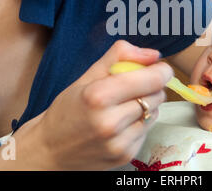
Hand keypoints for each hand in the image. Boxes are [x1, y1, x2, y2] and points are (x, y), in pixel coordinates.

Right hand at [21, 40, 171, 169]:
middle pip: (157, 95)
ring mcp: (118, 143)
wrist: (50, 150)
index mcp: (98, 96)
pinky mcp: (125, 156)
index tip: (158, 68)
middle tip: (133, 87)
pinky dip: (139, 123)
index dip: (161, 71)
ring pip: (154, 113)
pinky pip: (147, 131)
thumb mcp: (88, 76)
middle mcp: (110, 122)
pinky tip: (121, 124)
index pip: (152, 79)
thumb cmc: (67, 109)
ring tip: (123, 106)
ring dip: (146, 105)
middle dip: (151, 87)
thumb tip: (153, 54)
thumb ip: (120, 57)